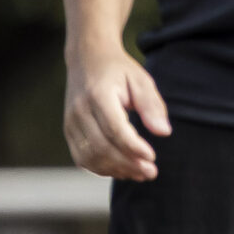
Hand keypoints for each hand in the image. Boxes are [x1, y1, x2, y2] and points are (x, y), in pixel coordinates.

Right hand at [64, 48, 171, 180]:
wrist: (87, 59)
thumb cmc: (119, 70)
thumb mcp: (141, 80)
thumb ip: (152, 105)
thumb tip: (164, 132)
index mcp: (98, 95)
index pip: (114, 129)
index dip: (133, 147)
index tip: (152, 157)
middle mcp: (79, 110)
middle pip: (101, 147)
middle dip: (127, 164)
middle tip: (150, 172)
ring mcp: (71, 122)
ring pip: (90, 157)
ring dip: (115, 170)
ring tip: (139, 174)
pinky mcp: (69, 131)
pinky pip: (82, 158)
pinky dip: (102, 169)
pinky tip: (122, 170)